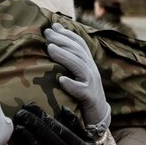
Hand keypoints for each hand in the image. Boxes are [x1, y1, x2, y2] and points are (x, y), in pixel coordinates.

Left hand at [13, 104, 138, 144]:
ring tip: (18, 128)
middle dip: (32, 124)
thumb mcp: (91, 144)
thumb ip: (76, 126)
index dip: (42, 117)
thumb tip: (63, 108)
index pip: (57, 128)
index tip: (30, 107)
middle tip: (20, 114)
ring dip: (28, 140)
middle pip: (48, 139)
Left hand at [44, 23, 109, 137]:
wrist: (98, 117)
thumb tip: (52, 44)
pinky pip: (81, 90)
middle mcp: (91, 71)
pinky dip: (72, 85)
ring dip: (64, 57)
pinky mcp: (89, 99)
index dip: (67, 34)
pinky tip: (61, 80)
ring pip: (79, 67)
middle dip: (62, 40)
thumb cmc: (83, 94)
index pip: (80, 44)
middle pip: (78, 52)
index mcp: (88, 64)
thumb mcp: (78, 75)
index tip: (53, 27)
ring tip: (50, 49)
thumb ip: (70, 61)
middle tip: (46, 34)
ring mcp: (91, 84)